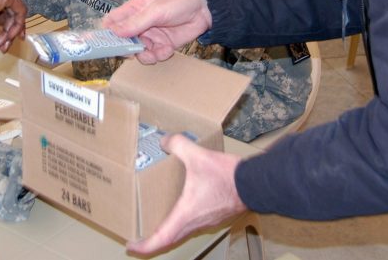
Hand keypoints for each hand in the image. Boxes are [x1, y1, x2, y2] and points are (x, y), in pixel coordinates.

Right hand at [0, 0, 26, 51]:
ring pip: (16, 12)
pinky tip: (6, 38)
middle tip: (3, 46)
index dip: (8, 21)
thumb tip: (9, 25)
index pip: (6, 3)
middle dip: (8, 30)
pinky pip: (19, 12)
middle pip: (12, 8)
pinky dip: (15, 27)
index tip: (8, 36)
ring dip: (8, 32)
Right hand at [103, 0, 211, 63]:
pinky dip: (159, 56)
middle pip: (122, 42)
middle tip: (135, 52)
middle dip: (127, 49)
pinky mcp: (161, 46)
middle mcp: (138, 25)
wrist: (203, 11)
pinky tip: (167, 49)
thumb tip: (115, 32)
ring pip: (137, 52)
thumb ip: (136, 22)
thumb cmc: (178, 2)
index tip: (108, 44)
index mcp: (132, 11)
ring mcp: (150, 36)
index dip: (107, 34)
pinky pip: (153, 56)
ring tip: (155, 52)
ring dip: (145, 55)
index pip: (111, 23)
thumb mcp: (155, 11)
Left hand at [128, 134, 246, 253]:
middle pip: (170, 238)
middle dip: (153, 239)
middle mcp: (196, 224)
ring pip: (183, 231)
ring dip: (169, 229)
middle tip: (139, 234)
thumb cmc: (226, 177)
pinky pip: (195, 223)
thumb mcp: (197, 156)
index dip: (144, 246)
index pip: (160, 239)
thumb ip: (178, 145)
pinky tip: (184, 204)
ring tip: (157, 219)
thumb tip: (165, 141)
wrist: (257, 183)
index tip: (131, 246)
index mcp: (185, 215)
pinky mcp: (217, 215)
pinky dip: (184, 221)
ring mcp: (208, 221)